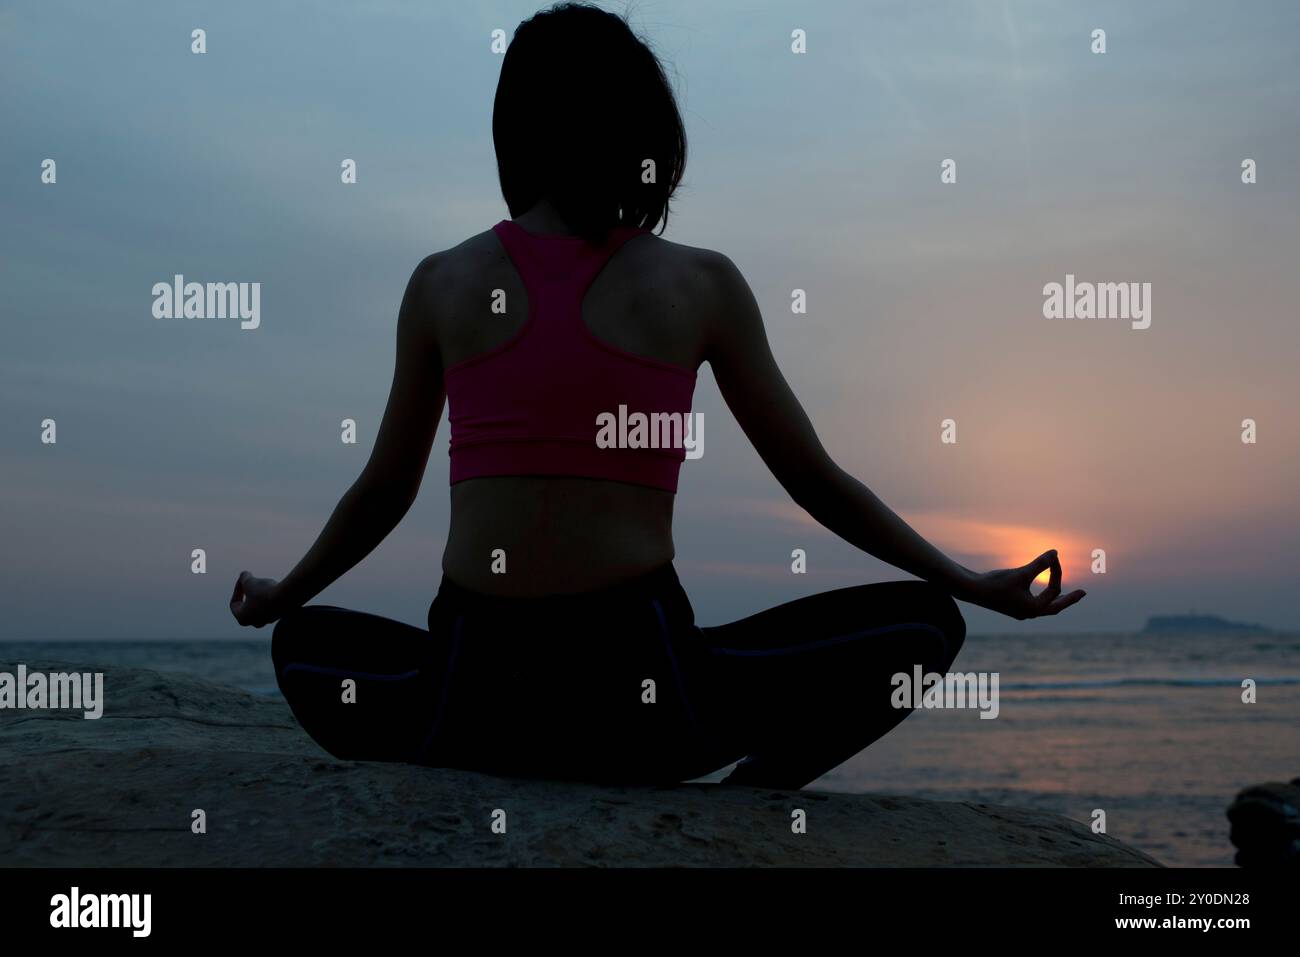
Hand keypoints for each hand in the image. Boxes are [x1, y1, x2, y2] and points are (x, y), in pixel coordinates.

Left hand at [229, 571, 284, 627]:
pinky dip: (272, 596)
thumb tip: (244, 575)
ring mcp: (269, 620)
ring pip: (261, 605)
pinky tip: (276, 588)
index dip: (237, 589)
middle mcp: (255, 622)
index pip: (234, 603)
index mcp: (242, 618)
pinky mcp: (280, 615)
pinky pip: (273, 605)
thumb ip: (243, 577)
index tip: (243, 580)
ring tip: (266, 584)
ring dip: (261, 594)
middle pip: (248, 606)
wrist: (287, 597)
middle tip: (254, 583)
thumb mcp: (249, 581)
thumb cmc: (264, 591)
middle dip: (250, 593)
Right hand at [961, 550, 1085, 619]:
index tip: (1053, 556)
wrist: (971, 590)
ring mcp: (1021, 612)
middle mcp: (1029, 614)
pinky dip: (1041, 596)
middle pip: (1055, 607)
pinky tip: (1041, 591)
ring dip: (1055, 598)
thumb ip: (1040, 564)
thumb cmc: (996, 583)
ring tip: (1065, 594)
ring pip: (1044, 606)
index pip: (1054, 589)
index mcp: (1034, 609)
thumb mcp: (1021, 573)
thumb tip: (1056, 552)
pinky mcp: (1013, 607)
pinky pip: (1034, 603)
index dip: (1056, 571)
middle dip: (1069, 599)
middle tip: (1083, 593)